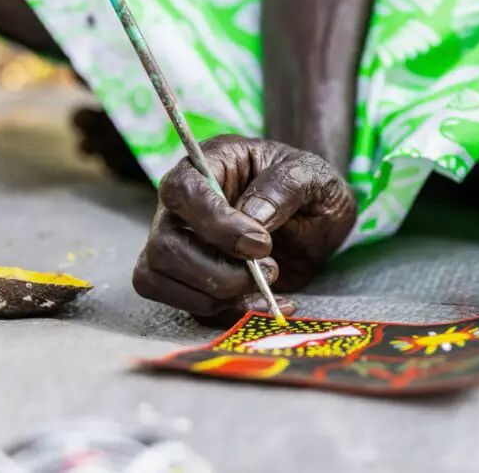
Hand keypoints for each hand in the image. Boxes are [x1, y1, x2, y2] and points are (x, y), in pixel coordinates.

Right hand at [132, 136, 355, 321]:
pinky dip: (228, 313)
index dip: (214, 222)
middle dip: (217, 270)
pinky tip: (269, 306)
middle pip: (164, 245)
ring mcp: (181, 242)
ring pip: (160, 278)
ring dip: (217, 294)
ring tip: (268, 282)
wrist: (318, 215)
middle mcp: (184, 205)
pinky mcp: (192, 278)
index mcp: (208, 164)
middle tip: (270, 268)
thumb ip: (285, 186)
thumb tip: (253, 217)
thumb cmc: (308, 184)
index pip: (182, 191)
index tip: (260, 243)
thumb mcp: (311, 174)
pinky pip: (187, 304)